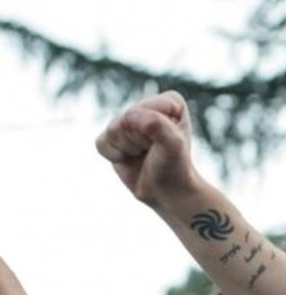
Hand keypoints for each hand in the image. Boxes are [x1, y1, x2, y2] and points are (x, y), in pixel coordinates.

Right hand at [95, 91, 199, 207]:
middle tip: (154, 152)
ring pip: (112, 129)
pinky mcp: (113, 136)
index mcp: (170, 102)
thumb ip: (157, 125)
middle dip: (139, 140)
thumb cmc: (175, 168)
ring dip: (127, 149)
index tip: (166, 143)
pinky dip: (115, 156)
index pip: (147, 107)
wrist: (167, 193)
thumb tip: (132, 115)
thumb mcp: (173, 146)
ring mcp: (129, 121)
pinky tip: (130, 159)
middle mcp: (149, 107)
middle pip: (126, 118)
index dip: (153, 129)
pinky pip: (101, 143)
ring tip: (143, 155)